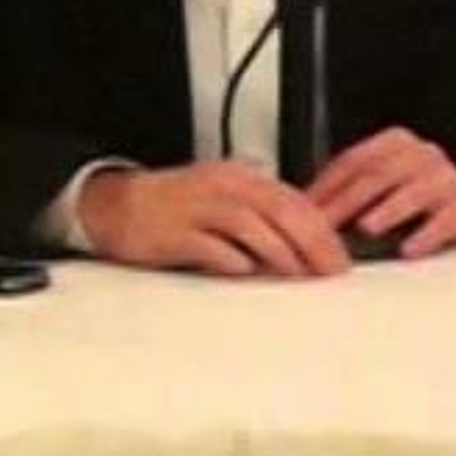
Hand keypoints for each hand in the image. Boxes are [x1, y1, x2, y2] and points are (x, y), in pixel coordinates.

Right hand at [75, 161, 352, 279]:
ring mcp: (199, 207)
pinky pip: (211, 245)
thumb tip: (301, 248)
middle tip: (329, 271)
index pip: (294, 201)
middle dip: (312, 243)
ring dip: (280, 253)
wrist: (116, 205)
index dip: (323, 231)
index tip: (340, 258)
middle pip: (281, 210)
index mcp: (240, 178)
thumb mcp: (224, 204)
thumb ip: (261, 220)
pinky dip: (233, 260)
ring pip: (251, 225)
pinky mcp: (175, 232)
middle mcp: (223, 187)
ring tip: (298, 276)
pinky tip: (247, 272)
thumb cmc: (174, 210)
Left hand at [306, 127, 455, 261]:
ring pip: (414, 192)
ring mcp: (446, 179)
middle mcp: (422, 154)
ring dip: (387, 211)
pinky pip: (444, 221)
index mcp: (395, 143)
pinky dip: (425, 236)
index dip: (326, 186)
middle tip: (327, 226)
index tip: (307, 211)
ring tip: (367, 228)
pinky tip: (408, 250)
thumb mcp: (380, 184)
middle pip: (378, 176)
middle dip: (348, 203)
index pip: (353, 160)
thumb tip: (303, 212)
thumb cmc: (414, 198)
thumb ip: (347, 190)